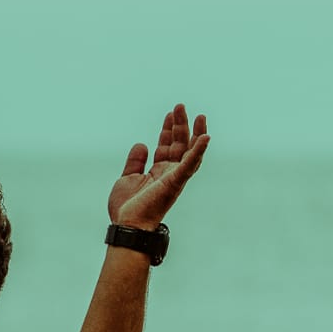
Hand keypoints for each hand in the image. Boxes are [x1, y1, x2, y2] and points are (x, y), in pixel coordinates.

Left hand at [108, 104, 209, 229]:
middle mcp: (170, 173)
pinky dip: (198, 151)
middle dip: (180, 125)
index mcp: (159, 172)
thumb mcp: (127, 177)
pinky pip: (189, 165)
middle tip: (180, 106)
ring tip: (197, 115)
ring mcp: (174, 178)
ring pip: (189, 151)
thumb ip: (135, 161)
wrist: (128, 225)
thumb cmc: (127, 208)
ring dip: (194, 133)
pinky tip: (205, 137)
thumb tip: (142, 143)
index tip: (169, 114)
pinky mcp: (175, 182)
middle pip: (179, 144)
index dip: (168, 130)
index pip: (167, 146)